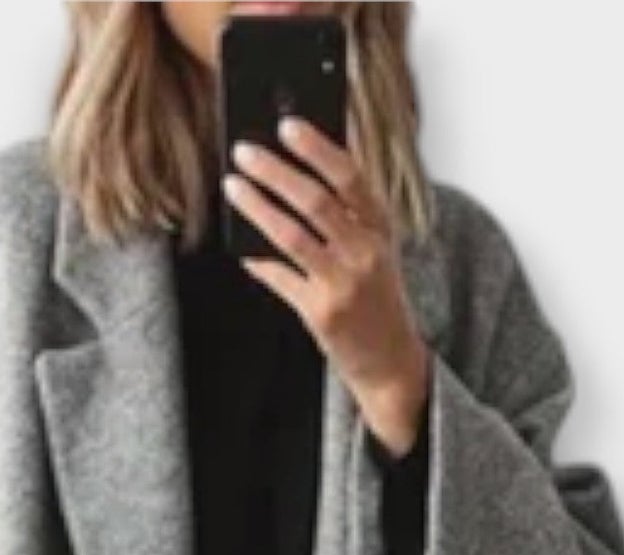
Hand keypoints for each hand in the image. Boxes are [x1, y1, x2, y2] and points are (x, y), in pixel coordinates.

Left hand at [224, 115, 431, 458]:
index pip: (350, 176)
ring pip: (292, 235)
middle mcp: (366, 252)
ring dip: (257, 207)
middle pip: (315, 200)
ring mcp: (344, 284)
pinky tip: (241, 247)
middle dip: (275, 171)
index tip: (287, 124)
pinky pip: (280, 277)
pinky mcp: (322, 313)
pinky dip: (257, 260)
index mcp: (381, 227)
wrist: (391, 360)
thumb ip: (347, 213)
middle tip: (244, 150)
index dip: (317, 147)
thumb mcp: (375, 249)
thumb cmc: (375, 296)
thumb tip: (296, 170)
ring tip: (232, 186)